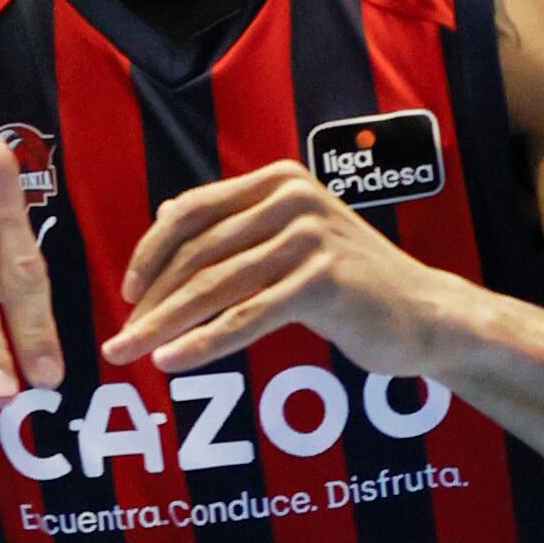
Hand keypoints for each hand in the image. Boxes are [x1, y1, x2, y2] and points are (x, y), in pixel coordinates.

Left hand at [105, 160, 465, 374]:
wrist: (426, 313)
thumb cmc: (350, 282)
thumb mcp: (293, 239)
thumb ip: (238, 226)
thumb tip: (164, 214)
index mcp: (280, 180)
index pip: (194, 211)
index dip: (153, 252)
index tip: (129, 291)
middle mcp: (292, 199)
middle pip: (199, 253)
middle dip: (152, 300)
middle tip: (117, 339)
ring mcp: (309, 237)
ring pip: (215, 287)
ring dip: (165, 325)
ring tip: (130, 353)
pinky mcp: (322, 281)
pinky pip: (246, 317)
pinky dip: (203, 342)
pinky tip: (172, 361)